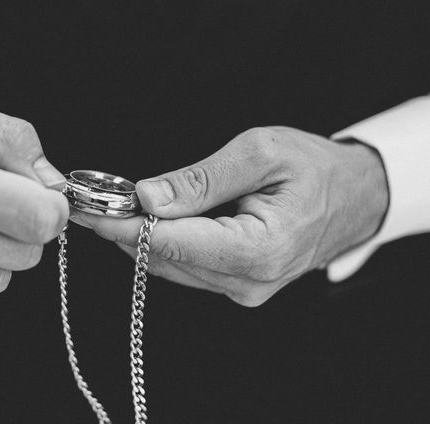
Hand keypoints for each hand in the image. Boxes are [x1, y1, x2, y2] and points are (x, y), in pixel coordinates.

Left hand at [73, 127, 388, 305]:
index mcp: (259, 249)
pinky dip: (161, 242)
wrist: (354, 196)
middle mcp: (248, 281)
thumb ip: (201, 180)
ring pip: (171, 265)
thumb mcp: (260, 154)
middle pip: (166, 258)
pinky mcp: (237, 283)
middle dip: (123, 228)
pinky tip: (147, 218)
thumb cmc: (315, 168)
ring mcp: (242, 288)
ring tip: (111, 204)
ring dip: (138, 235)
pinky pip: (187, 265)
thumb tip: (148, 197)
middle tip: (89, 200)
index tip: (87, 210)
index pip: (173, 242)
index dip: (123, 226)